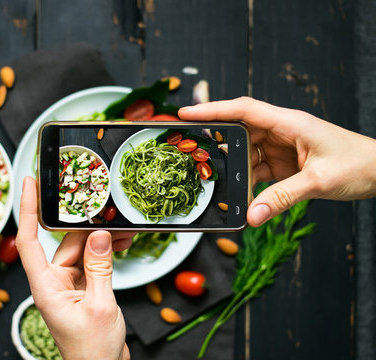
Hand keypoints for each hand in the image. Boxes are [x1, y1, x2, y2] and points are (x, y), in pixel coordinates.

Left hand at [16, 176, 131, 359]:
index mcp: (45, 287)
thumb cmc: (92, 350)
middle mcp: (53, 283)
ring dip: (101, 242)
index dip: (28, 209)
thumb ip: (99, 267)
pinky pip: (90, 263)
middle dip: (87, 228)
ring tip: (122, 233)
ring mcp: (67, 286)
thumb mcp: (100, 305)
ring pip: (81, 251)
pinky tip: (120, 246)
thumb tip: (99, 235)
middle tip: (108, 213)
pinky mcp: (81, 289)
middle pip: (65, 243)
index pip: (29, 241)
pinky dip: (104, 254)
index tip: (29, 184)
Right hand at [179, 97, 375, 225]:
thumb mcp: (319, 180)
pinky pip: (258, 171)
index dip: (213, 110)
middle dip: (216, 141)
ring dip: (234, 169)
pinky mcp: (285, 164)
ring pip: (246, 154)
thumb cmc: (360, 164)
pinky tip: (245, 196)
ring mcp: (282, 148)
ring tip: (217, 181)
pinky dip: (249, 184)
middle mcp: (282, 132)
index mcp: (290, 123)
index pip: (243, 110)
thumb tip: (252, 215)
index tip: (187, 113)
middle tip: (192, 152)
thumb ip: (283, 198)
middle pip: (239, 131)